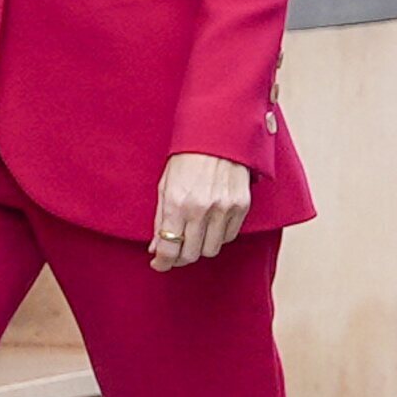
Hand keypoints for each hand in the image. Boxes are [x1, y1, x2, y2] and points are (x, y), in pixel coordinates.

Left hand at [148, 151, 250, 267]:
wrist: (218, 133)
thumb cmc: (187, 156)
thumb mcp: (165, 185)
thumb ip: (160, 218)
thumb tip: (156, 247)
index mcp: (177, 203)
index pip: (169, 248)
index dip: (162, 262)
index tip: (160, 263)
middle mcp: (201, 209)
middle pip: (190, 254)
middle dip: (179, 258)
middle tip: (175, 252)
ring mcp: (224, 208)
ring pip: (211, 249)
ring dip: (200, 248)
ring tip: (194, 237)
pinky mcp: (241, 206)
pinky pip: (229, 236)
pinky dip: (218, 236)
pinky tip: (211, 225)